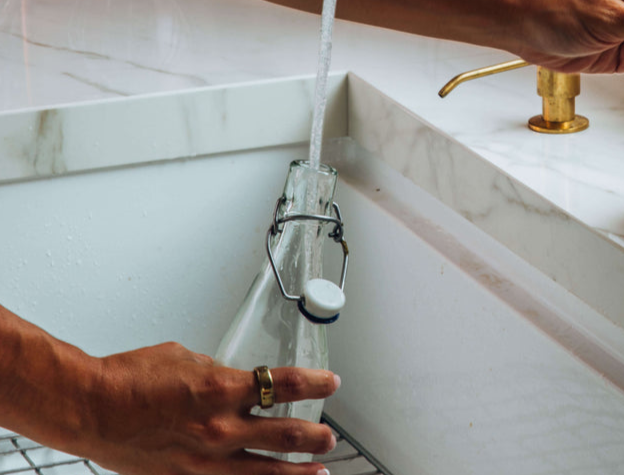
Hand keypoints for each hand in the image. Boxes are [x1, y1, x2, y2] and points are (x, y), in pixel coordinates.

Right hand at [78, 343, 338, 474]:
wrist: (91, 409)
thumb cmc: (133, 377)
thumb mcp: (188, 360)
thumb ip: (219, 373)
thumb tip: (238, 381)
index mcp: (222, 390)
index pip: (284, 385)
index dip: (315, 384)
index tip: (331, 383)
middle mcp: (219, 428)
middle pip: (284, 434)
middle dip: (314, 437)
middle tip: (330, 437)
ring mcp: (204, 461)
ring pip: (263, 472)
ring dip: (296, 473)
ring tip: (318, 472)